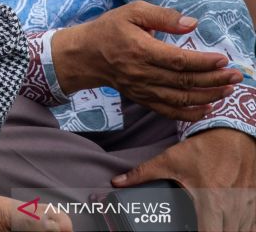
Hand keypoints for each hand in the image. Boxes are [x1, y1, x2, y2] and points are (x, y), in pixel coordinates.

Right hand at [52, 1, 241, 121]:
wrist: (85, 54)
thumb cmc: (109, 29)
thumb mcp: (132, 12)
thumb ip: (162, 16)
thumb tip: (191, 23)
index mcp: (140, 49)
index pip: (178, 60)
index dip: (203, 62)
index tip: (223, 59)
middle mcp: (142, 73)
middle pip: (184, 81)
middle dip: (213, 79)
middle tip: (235, 76)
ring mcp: (141, 89)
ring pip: (180, 98)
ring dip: (207, 97)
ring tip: (227, 90)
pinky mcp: (141, 98)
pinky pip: (168, 111)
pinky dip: (189, 113)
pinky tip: (207, 108)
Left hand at [113, 128, 255, 231]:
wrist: (235, 137)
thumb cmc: (203, 149)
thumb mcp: (170, 160)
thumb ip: (143, 174)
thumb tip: (117, 182)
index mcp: (211, 200)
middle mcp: (232, 207)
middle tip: (198, 224)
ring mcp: (247, 207)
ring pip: (242, 231)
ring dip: (226, 229)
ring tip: (210, 222)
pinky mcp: (255, 203)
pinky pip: (252, 225)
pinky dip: (242, 226)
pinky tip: (228, 223)